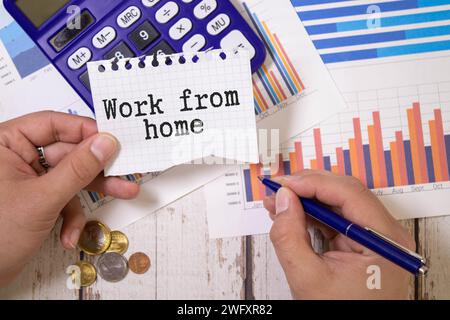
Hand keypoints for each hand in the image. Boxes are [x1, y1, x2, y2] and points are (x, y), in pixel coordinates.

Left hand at [0, 111, 138, 285]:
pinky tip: (69, 234)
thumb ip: (77, 169)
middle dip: (98, 168)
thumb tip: (105, 144)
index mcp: (6, 144)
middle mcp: (17, 158)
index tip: (114, 140)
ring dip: (93, 191)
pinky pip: (63, 198)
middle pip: (69, 151)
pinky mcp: (36, 199)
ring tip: (123, 192)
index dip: (86, 130)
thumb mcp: (42, 198)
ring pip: (71, 176)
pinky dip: (71, 216)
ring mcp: (28, 180)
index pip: (53, 124)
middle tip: (125, 169)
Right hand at [263, 170, 414, 299]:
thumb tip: (282, 200)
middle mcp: (385, 234)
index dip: (312, 183)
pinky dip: (311, 214)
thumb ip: (290, 236)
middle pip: (344, 193)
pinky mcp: (360, 244)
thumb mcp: (308, 278)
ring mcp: (373, 238)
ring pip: (337, 204)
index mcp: (385, 241)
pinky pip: (334, 219)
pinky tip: (291, 214)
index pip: (349, 194)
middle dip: (306, 188)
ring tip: (278, 202)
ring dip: (306, 200)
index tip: (284, 185)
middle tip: (278, 189)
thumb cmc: (342, 315)